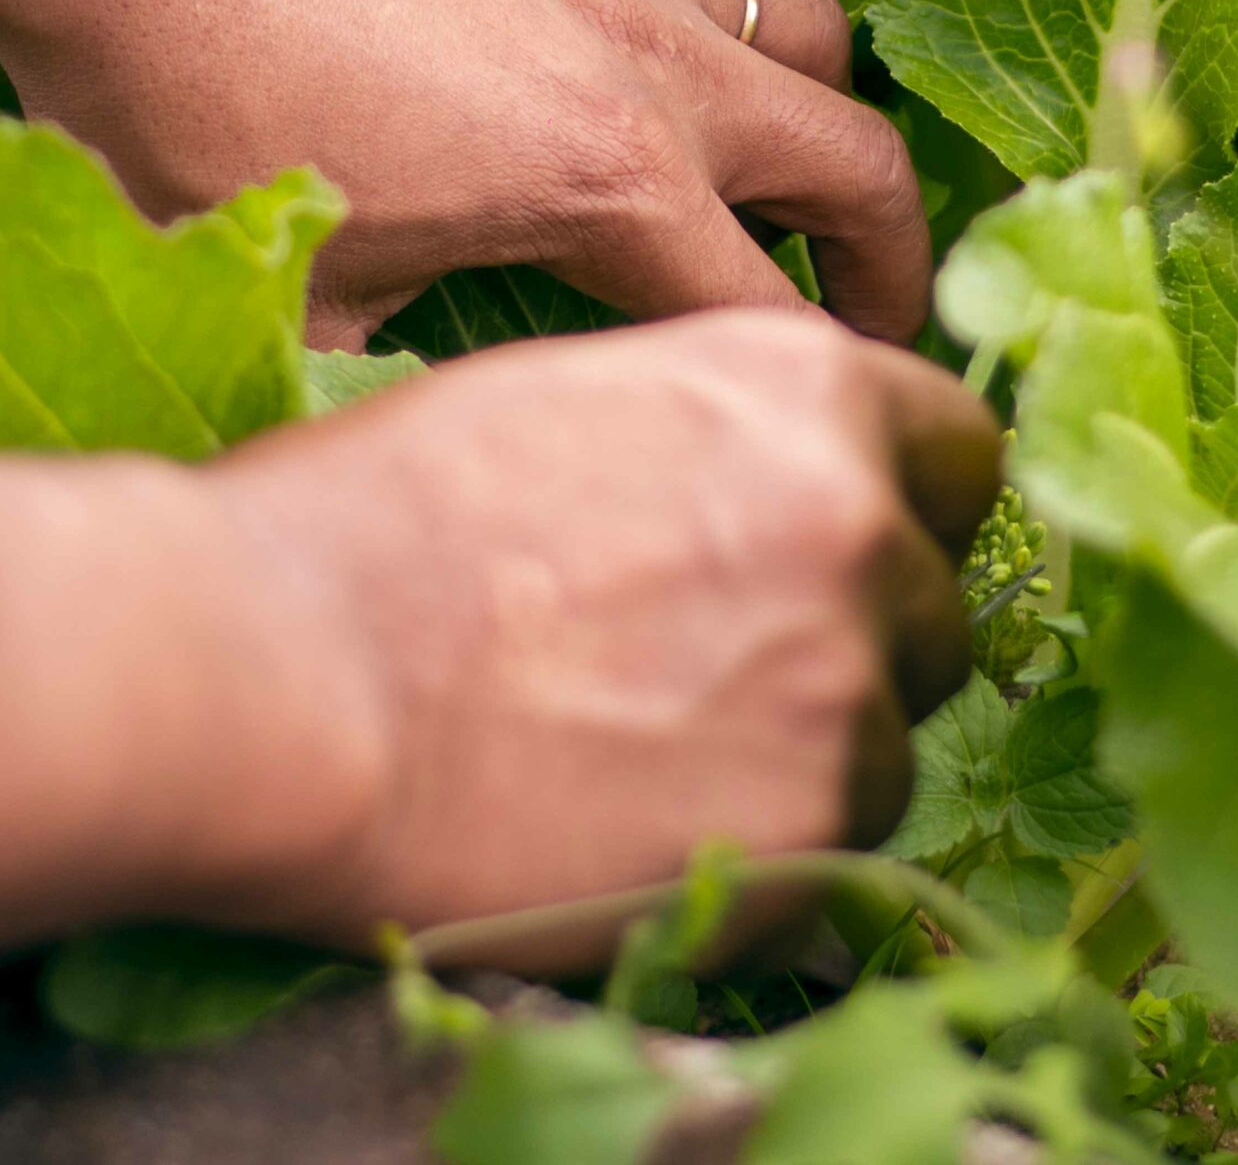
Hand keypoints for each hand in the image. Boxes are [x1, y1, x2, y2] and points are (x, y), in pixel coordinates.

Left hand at [0, 0, 931, 352]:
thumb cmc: (188, 121)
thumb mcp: (307, 308)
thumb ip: (413, 378)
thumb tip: (438, 433)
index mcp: (606, 187)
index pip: (767, 318)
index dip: (816, 396)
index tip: (821, 443)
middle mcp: (651, 67)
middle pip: (857, 160)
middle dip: (894, 255)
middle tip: (873, 320)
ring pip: (807, 17)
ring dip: (826, 101)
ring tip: (797, 164)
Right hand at [0, 313, 997, 1016]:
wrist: (280, 672)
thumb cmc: (374, 520)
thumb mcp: (576, 402)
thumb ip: (718, 438)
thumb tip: (768, 486)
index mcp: (802, 386)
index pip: (957, 449)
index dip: (901, 504)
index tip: (844, 552)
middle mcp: (855, 519)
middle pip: (931, 600)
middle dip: (858, 636)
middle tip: (725, 673)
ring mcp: (844, 681)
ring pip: (898, 736)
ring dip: (816, 753)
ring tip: (661, 760)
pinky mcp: (808, 831)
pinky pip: (845, 850)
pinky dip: (773, 850)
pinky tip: (646, 827)